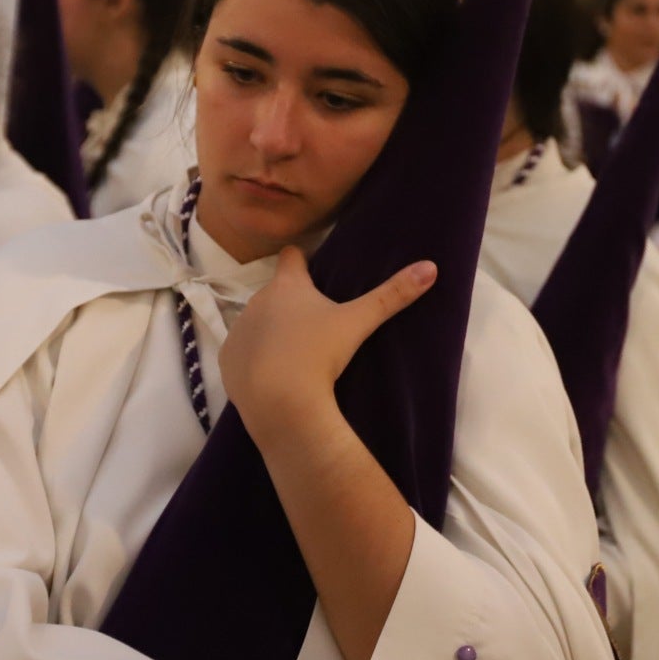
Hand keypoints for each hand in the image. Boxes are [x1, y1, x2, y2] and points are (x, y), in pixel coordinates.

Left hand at [219, 245, 435, 447]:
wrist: (279, 402)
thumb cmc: (318, 354)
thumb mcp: (358, 323)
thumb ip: (392, 295)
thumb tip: (431, 267)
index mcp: (288, 286)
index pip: (291, 257)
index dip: (300, 260)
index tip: (309, 267)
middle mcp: (257, 301)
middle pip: (274, 292)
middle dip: (289, 303)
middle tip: (313, 323)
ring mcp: (239, 330)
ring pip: (256, 322)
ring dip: (270, 331)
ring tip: (294, 354)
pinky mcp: (227, 360)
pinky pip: (242, 352)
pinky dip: (254, 358)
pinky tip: (272, 375)